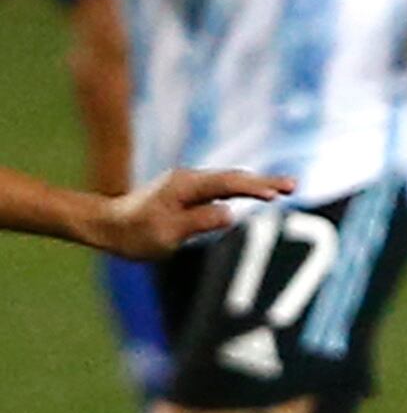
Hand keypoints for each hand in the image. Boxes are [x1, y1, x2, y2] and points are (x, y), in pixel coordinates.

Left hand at [89, 167, 291, 258]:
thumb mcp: (165, 233)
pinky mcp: (189, 193)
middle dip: (265, 182)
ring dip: (258, 184)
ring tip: (285, 189)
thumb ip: (198, 222)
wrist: (107, 225)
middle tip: (294, 185)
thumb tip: (229, 213)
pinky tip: (258, 192)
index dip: (253, 188)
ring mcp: (190, 185)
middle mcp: (189, 180)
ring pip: (230, 181)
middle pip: (234, 178)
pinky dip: (244, 189)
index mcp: (185, 186)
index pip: (227, 184)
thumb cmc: (134, 233)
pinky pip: (223, 188)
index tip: (276, 194)